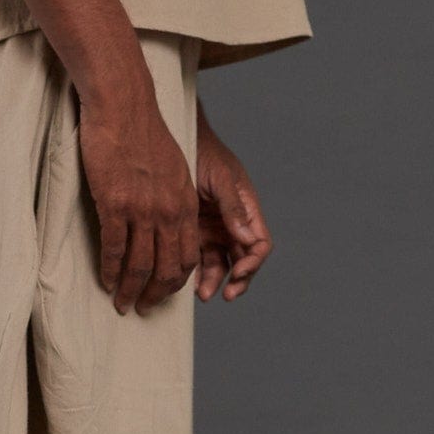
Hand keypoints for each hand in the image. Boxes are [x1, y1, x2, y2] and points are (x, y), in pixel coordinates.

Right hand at [77, 86, 199, 313]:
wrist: (123, 106)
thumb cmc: (144, 133)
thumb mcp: (174, 168)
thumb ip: (175, 199)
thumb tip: (171, 223)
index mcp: (185, 204)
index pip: (187, 257)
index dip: (175, 282)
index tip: (163, 293)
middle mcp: (169, 212)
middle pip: (167, 269)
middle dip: (155, 295)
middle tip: (142, 308)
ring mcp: (143, 210)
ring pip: (140, 265)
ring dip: (130, 290)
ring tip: (122, 303)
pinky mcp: (115, 204)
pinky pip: (115, 248)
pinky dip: (110, 270)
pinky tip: (106, 281)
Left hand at [194, 108, 271, 302]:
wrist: (174, 139)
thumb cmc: (203, 152)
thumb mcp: (222, 178)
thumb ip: (233, 207)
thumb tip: (247, 240)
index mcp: (247, 210)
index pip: (259, 244)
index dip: (254, 262)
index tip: (240, 272)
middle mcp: (232, 224)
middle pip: (242, 260)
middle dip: (236, 280)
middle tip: (225, 294)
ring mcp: (212, 229)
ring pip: (219, 264)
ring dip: (214, 281)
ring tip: (202, 294)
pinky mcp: (191, 232)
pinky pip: (196, 258)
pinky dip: (194, 273)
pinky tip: (186, 283)